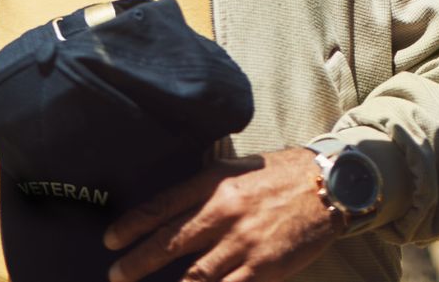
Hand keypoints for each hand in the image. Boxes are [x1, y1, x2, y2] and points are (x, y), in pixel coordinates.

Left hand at [103, 148, 336, 281]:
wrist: (328, 186)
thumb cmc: (279, 176)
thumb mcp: (236, 167)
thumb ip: (203, 184)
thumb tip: (170, 204)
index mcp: (213, 183)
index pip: (162, 206)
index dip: (132, 225)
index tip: (110, 240)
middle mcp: (223, 212)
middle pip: (169, 243)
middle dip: (136, 263)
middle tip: (115, 275)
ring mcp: (242, 244)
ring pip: (193, 276)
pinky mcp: (262, 269)